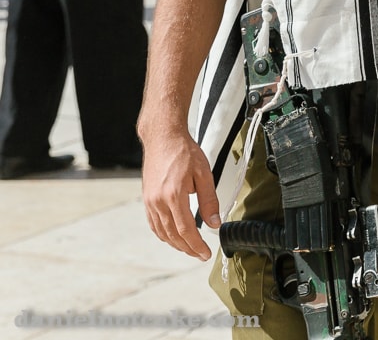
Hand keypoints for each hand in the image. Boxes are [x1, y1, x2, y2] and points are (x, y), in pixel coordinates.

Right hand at [141, 129, 219, 260]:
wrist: (163, 138)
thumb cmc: (184, 152)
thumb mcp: (204, 174)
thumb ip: (209, 200)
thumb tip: (215, 223)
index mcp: (174, 195)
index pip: (185, 229)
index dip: (196, 245)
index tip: (205, 253)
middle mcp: (158, 201)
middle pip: (173, 235)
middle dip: (187, 248)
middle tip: (200, 255)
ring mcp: (150, 201)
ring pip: (162, 232)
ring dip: (176, 244)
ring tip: (190, 248)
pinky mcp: (147, 199)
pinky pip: (154, 224)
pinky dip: (164, 234)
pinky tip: (173, 237)